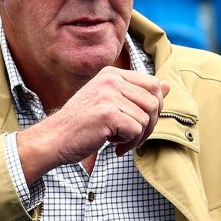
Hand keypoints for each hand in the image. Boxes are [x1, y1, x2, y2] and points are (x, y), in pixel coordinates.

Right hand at [16, 68, 169, 181]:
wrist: (53, 139)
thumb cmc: (82, 125)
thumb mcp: (110, 103)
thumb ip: (137, 94)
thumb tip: (167, 85)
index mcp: (112, 74)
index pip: (153, 84)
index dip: (155, 107)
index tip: (140, 122)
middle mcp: (111, 80)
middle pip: (154, 101)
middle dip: (150, 124)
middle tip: (134, 137)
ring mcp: (108, 95)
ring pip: (147, 118)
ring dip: (138, 136)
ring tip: (120, 142)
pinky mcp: (107, 113)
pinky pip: (136, 130)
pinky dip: (128, 143)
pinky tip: (113, 146)